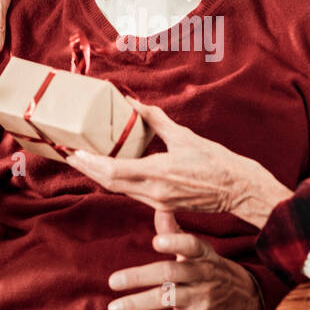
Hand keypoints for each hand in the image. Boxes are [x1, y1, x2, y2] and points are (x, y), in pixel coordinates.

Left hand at [66, 100, 292, 228]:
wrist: (239, 190)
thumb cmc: (217, 162)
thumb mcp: (185, 137)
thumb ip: (157, 120)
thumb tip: (135, 103)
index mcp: (157, 173)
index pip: (113, 171)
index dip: (90, 163)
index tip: (74, 152)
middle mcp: (153, 192)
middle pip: (109, 183)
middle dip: (87, 170)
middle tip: (70, 156)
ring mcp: (158, 202)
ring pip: (119, 190)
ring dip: (100, 177)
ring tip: (84, 162)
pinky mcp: (164, 206)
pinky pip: (133, 194)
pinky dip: (117, 182)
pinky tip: (111, 172)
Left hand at [108, 211, 263, 309]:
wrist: (249, 302)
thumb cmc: (214, 271)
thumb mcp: (201, 251)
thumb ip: (176, 232)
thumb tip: (160, 207)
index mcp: (203, 254)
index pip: (192, 245)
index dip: (175, 241)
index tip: (156, 241)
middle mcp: (202, 274)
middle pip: (170, 273)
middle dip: (139, 276)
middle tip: (113, 281)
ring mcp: (201, 297)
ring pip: (166, 298)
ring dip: (137, 303)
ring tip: (114, 308)